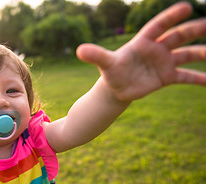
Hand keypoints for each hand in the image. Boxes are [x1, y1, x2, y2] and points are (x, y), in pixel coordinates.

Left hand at [76, 1, 205, 101]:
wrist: (117, 88)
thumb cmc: (111, 72)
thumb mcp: (105, 64)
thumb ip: (96, 55)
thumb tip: (78, 50)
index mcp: (143, 41)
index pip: (158, 26)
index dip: (171, 17)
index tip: (186, 7)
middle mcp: (157, 49)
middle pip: (178, 36)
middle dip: (193, 30)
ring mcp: (164, 62)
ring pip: (187, 55)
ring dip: (202, 53)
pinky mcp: (168, 77)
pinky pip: (187, 76)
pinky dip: (199, 78)